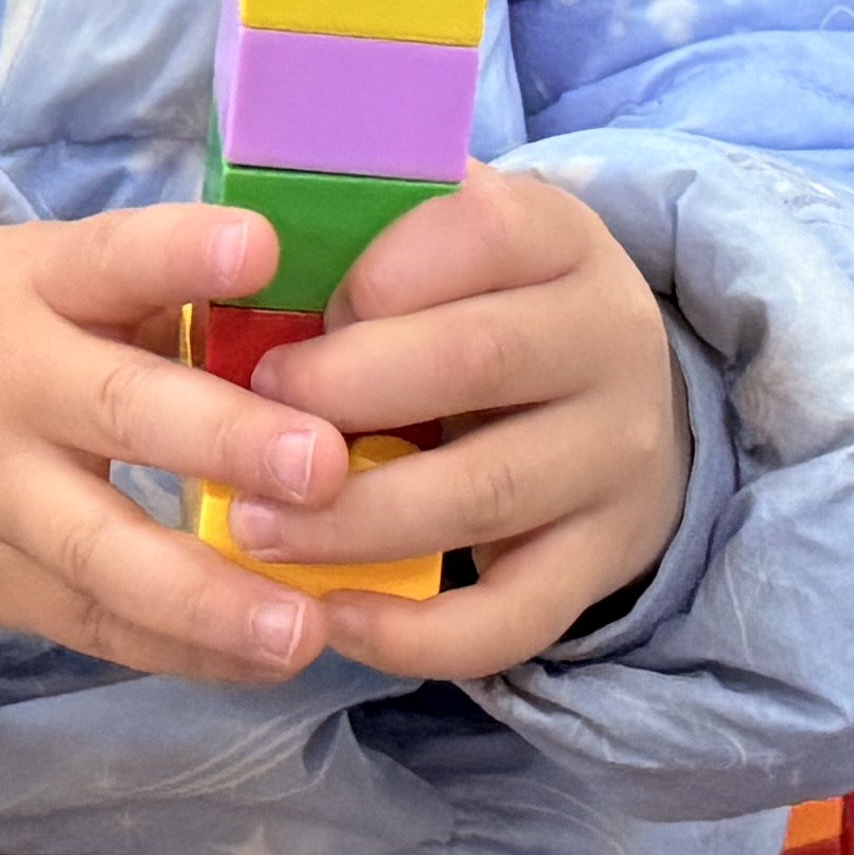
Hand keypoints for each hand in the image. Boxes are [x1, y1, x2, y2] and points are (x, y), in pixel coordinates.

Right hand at [0, 207, 359, 686]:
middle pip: (115, 412)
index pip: (109, 256)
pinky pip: (93, 626)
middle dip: (222, 442)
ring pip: (100, 556)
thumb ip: (156, 295)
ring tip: (304, 629)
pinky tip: (267, 661)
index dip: (181, 251)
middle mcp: (11, 388)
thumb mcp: (35, 275)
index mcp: (31, 286)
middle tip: (322, 464)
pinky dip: (180, 650)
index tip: (260, 246)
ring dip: (207, 599)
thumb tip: (315, 316)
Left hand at [219, 166, 694, 684]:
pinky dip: (419, 633)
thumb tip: (236, 221)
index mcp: (560, 237)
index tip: (285, 306)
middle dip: (345, 391)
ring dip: (355, 519)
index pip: (479, 232)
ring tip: (254, 529)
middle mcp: (609, 339)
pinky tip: (335, 620)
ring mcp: (617, 458)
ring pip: (486, 493)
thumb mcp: (447, 236)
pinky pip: (517, 615)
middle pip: (478, 360)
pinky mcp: (605, 561)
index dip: (371, 272)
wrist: (614, 395)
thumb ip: (364, 223)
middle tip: (245, 418)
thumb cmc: (481, 302)